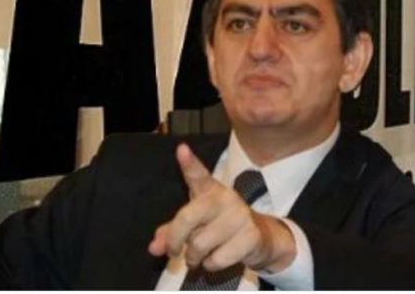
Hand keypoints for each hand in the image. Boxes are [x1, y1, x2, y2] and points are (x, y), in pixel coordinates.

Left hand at [147, 143, 295, 272]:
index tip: (181, 150)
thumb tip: (153, 248)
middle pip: (187, 218)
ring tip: (198, 256)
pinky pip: (216, 259)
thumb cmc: (219, 226)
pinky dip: (210, 265)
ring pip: (199, 244)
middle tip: (173, 251)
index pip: (197, 174)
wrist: (261, 237)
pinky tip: (217, 258)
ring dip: (194, 258)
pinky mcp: (250, 235)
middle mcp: (225, 197)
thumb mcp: (194, 224)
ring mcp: (239, 215)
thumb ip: (171, 232)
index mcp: (209, 189)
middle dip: (174, 240)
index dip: (189, 162)